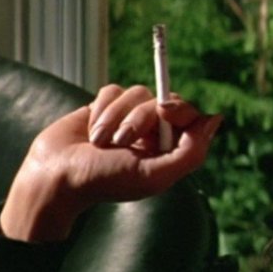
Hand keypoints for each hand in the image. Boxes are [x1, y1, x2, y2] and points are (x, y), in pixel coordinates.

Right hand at [0, 84, 221, 241]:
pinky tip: (91, 129)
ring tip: (100, 142)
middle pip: (163, 100)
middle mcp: (150, 134)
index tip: (163, 112)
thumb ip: (191, 152)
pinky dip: (101, 108)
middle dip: (141, 116)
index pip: (188, 116)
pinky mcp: (102, 107)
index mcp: (167, 151)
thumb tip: (215, 119)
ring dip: (116, 116)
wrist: (57, 176)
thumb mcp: (154, 175)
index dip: (178, 109)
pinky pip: (112, 90)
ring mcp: (125, 118)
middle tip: (123, 138)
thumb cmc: (104, 181)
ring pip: (136, 93)